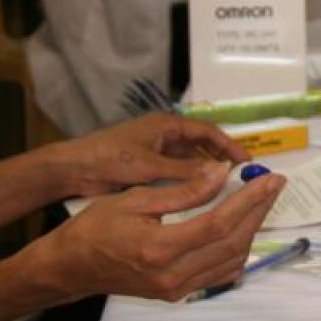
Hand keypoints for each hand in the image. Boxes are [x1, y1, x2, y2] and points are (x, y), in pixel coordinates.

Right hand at [25, 161, 286, 302]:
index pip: (220, 223)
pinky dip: (237, 250)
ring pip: (231, 260)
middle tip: (273, 184)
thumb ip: (184, 191)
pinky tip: (242, 227)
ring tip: (260, 200)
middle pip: (233, 242)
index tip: (270, 178)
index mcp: (160, 248)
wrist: (71, 267)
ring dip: (252, 228)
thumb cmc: (96, 227)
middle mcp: (173, 275)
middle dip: (258, 210)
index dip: (251, 200)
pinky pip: (220, 274)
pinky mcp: (177, 293)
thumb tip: (222, 174)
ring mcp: (177, 288)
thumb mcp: (137, 198)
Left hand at [52, 113, 250, 198]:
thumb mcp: (150, 165)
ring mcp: (155, 152)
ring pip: (188, 161)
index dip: (228, 145)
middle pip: (200, 145)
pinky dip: (189, 181)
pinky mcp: (146, 168)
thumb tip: (219, 173)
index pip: (207, 131)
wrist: (74, 170)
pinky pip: (175, 173)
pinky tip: (199, 196)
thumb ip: (184, 170)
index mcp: (166, 125)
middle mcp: (164, 136)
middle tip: (239, 178)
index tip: (246, 161)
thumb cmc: (110, 159)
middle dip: (219, 159)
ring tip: (224, 188)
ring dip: (204, 171)